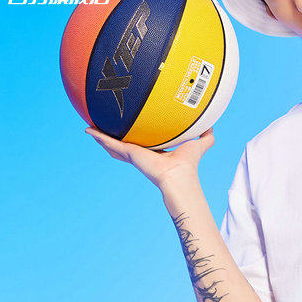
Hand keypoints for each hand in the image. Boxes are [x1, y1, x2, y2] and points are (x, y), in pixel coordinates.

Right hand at [85, 125, 214, 188]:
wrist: (179, 176)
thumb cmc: (189, 164)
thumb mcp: (199, 144)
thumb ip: (206, 136)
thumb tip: (213, 124)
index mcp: (156, 151)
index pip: (145, 142)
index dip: (139, 135)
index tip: (133, 127)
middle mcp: (143, 153)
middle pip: (126, 144)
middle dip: (116, 137)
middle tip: (106, 125)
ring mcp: (134, 155)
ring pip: (114, 145)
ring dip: (102, 137)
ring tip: (91, 128)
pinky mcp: (129, 154)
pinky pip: (110, 144)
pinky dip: (99, 137)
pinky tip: (88, 130)